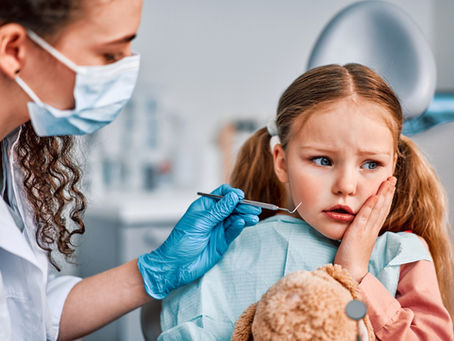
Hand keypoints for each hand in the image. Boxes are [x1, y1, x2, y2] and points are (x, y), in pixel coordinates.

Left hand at [137, 184, 260, 298]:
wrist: (176, 266)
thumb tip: (233, 196)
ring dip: (245, 217)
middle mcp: (212, 216)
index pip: (221, 194)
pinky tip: (244, 223)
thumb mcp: (200, 223)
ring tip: (254, 218)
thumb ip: (219, 211)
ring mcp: (218, 229)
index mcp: (204, 207)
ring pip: (235, 219)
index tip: (240, 196)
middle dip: (243, 206)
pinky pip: (233, 231)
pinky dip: (239, 227)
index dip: (231, 194)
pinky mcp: (222, 241)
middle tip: (255, 208)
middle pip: (232, 206)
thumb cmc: (181, 242)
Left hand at [334, 177, 396, 281]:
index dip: (386, 197)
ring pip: (377, 209)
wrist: (350, 272)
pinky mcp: (357, 233)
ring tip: (388, 181)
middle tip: (392, 178)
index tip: (389, 185)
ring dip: (383, 194)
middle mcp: (372, 229)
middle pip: (383, 207)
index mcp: (372, 230)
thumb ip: (358, 230)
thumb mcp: (356, 240)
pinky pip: (365, 217)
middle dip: (388, 192)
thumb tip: (356, 222)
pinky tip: (375, 196)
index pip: (381, 211)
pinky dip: (370, 206)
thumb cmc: (350, 258)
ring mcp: (366, 231)